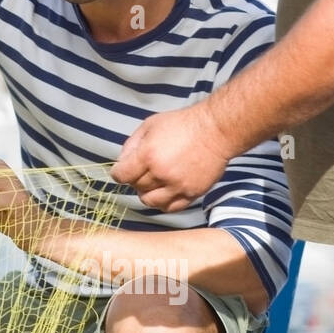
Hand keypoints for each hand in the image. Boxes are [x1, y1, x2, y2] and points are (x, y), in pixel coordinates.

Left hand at [111, 102, 232, 212]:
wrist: (214, 131)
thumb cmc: (181, 125)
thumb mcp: (149, 125)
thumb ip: (131, 145)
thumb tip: (121, 162)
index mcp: (147, 155)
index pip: (121, 176)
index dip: (119, 173)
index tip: (123, 170)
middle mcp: (160, 173)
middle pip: (136, 187)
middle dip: (135, 179)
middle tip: (143, 170)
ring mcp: (177, 186)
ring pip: (150, 201)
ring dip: (147, 193)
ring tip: (154, 182)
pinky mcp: (192, 193)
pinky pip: (171, 208)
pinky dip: (163, 202)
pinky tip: (165, 191)